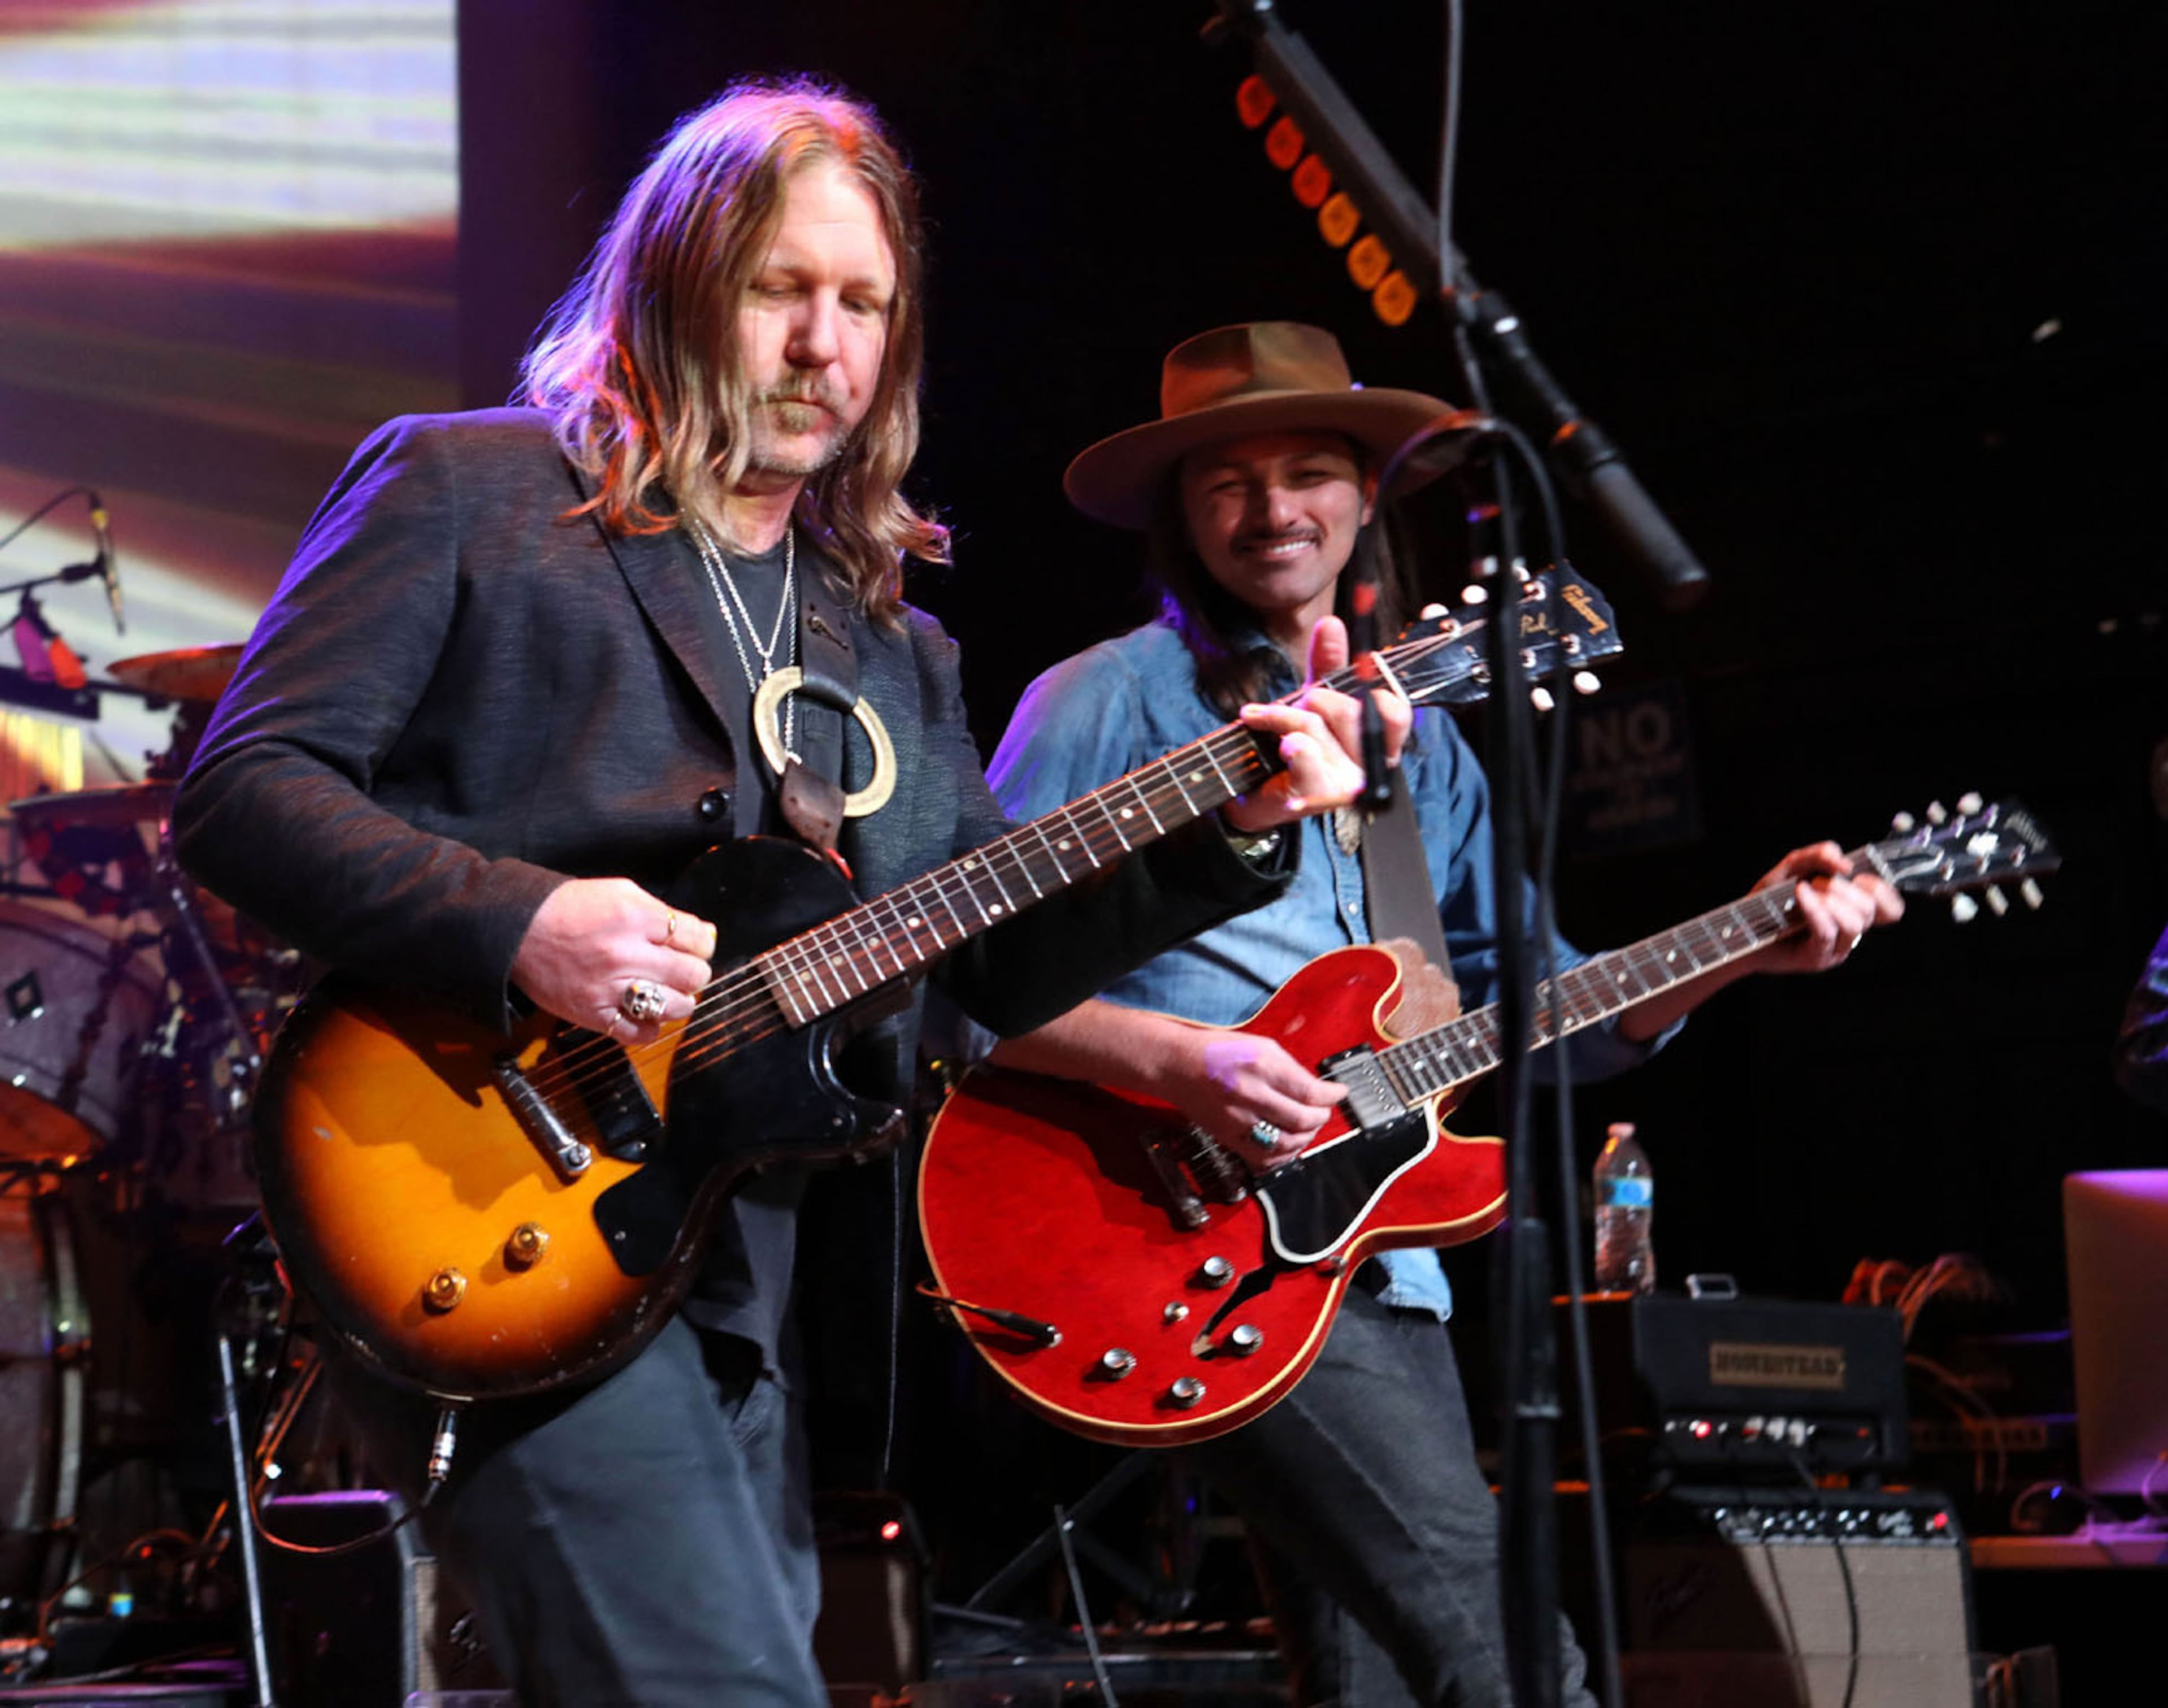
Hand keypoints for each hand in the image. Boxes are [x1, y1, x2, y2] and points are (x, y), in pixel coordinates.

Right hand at [511, 877, 719, 1038]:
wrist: (518, 929)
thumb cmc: (570, 908)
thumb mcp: (620, 892)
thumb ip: (663, 912)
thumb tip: (704, 933)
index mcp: (636, 918)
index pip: (697, 938)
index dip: (702, 943)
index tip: (694, 945)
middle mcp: (626, 954)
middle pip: (693, 974)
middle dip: (695, 972)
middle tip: (682, 969)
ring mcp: (609, 987)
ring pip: (674, 1007)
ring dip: (680, 1001)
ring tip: (669, 992)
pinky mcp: (593, 1014)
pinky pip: (639, 1033)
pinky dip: (651, 1027)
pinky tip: (646, 1014)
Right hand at [1160, 1027, 1348, 1171]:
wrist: (1175, 1065)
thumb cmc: (1216, 1052)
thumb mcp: (1259, 1045)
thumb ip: (1289, 1068)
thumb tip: (1317, 1089)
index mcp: (1260, 1066)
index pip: (1309, 1090)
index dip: (1332, 1095)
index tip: (1339, 1093)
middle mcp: (1250, 1095)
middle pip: (1301, 1120)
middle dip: (1321, 1117)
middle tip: (1323, 1111)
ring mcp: (1238, 1120)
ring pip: (1286, 1144)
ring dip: (1305, 1138)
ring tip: (1307, 1127)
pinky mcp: (1228, 1138)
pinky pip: (1264, 1159)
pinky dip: (1283, 1156)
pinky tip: (1289, 1145)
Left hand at [1225, 617, 1411, 832]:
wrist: (1254, 793)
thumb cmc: (1292, 748)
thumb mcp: (1312, 699)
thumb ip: (1326, 662)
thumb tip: (1332, 622)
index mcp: (1377, 742)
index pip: (1394, 710)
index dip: (1380, 681)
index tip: (1366, 656)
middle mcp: (1368, 765)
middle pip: (1351, 711)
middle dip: (1313, 699)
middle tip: (1293, 707)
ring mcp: (1346, 784)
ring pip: (1316, 726)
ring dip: (1282, 718)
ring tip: (1265, 724)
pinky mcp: (1316, 796)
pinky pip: (1304, 752)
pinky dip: (1287, 742)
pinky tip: (1280, 748)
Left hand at [1750, 841, 1903, 973]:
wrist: (1739, 929)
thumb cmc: (1769, 900)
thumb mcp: (1793, 867)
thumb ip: (1819, 856)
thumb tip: (1845, 863)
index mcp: (1851, 911)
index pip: (1890, 909)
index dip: (1884, 891)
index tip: (1860, 877)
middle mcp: (1849, 933)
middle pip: (1870, 909)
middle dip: (1844, 887)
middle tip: (1817, 880)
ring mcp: (1835, 948)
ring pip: (1854, 922)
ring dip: (1831, 898)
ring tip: (1804, 889)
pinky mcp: (1817, 958)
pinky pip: (1827, 932)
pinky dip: (1815, 908)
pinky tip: (1800, 894)